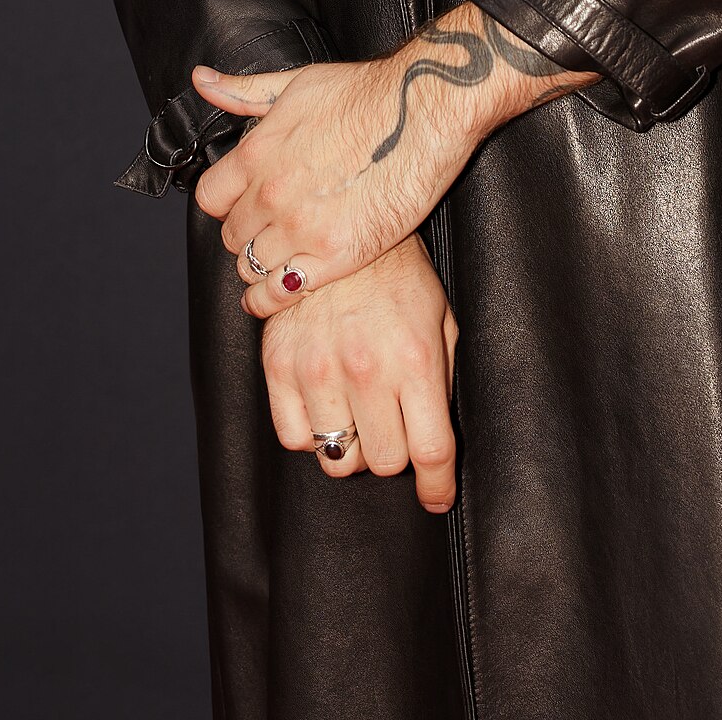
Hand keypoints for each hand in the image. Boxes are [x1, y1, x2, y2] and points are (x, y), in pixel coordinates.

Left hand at [194, 3, 587, 309]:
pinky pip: (281, 293)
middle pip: (232, 237)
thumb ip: (244, 92)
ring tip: (279, 260)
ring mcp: (302, 227)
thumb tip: (203, 80)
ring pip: (252, 267)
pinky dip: (273, 298)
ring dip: (261, 266)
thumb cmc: (366, 92)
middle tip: (269, 231)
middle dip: (247, 234)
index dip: (226, 203)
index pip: (210, 199)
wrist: (424, 110)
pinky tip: (279, 295)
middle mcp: (271, 194)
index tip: (241, 205)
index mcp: (257, 152)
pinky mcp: (337, 256)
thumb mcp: (296, 83)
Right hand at [258, 235, 459, 510]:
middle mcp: (366, 369)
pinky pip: (295, 438)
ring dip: (352, 444)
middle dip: (395, 450)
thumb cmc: (395, 272)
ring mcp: (318, 369)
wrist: (334, 225)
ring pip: (337, 459)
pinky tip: (324, 402)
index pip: (431, 450)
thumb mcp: (439, 317)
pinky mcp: (279, 365)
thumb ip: (442, 379)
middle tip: (394, 424)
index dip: (437, 485)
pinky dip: (311, 431)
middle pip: (384, 462)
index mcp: (415, 358)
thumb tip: (441, 443)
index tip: (436, 496)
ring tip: (357, 411)